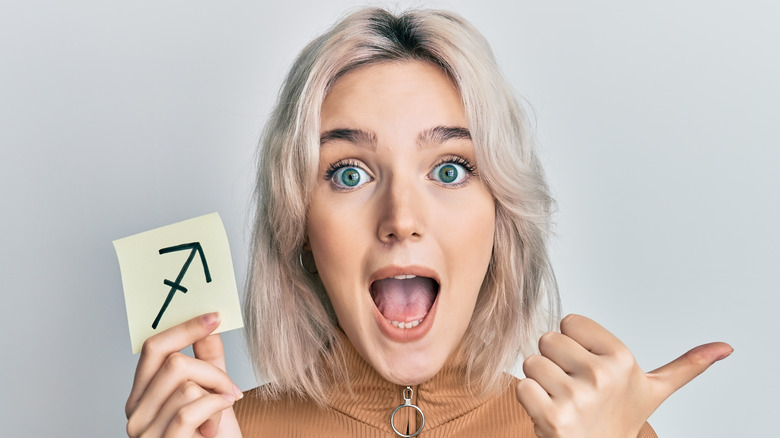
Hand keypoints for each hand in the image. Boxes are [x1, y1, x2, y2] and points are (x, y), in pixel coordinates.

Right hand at [125, 313, 243, 437]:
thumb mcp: (212, 394)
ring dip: (218, 394)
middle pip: (174, 363)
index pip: (153, 347)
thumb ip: (208, 360)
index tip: (214, 316)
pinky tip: (222, 418)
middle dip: (213, 370)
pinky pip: (190, 411)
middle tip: (231, 388)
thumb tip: (210, 324)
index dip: (185, 328)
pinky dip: (215, 408)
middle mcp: (136, 414)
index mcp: (142, 396)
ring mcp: (145, 433)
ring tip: (225, 410)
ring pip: (186, 385)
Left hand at [515, 314, 731, 437]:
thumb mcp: (654, 391)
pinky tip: (548, 412)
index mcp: (623, 358)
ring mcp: (577, 397)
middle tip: (572, 386)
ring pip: (531, 362)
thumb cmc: (621, 419)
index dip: (573, 344)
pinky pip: (521, 386)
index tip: (588, 367)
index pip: (569, 321)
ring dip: (539, 381)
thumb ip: (685, 366)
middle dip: (553, 362)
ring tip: (561, 399)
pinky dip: (529, 399)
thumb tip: (725, 348)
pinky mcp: (552, 417)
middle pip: (547, 339)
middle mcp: (602, 375)